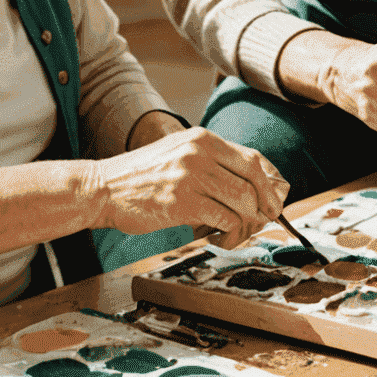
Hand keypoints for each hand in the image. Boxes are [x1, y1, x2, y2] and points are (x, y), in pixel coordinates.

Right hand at [93, 127, 287, 247]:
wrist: (103, 187)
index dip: (270, 182)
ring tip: (236, 232)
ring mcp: (192, 177)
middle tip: (266, 220)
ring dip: (247, 223)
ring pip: (243, 201)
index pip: (253, 158)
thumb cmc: (142, 176)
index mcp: (203, 138)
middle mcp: (201, 152)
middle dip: (266, 204)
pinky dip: (230, 233)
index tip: (273, 199)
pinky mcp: (183, 203)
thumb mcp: (179, 153)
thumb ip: (211, 163)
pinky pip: (224, 219)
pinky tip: (221, 238)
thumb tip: (248, 186)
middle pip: (254, 179)